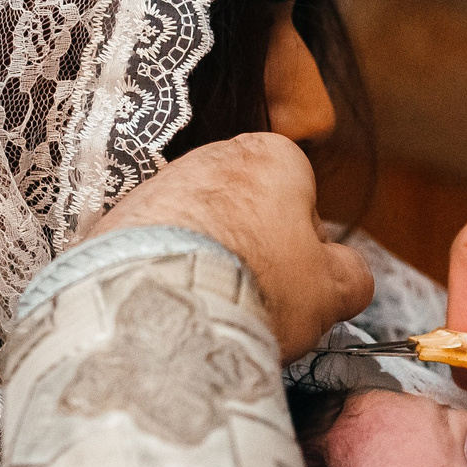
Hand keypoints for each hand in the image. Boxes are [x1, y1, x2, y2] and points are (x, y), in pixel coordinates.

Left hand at [89, 133, 373, 358]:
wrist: (159, 303)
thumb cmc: (257, 285)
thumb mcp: (333, 289)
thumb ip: (351, 275)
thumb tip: (347, 275)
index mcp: (272, 156)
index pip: (302, 197)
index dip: (305, 248)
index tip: (296, 285)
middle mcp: (210, 156)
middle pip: (246, 211)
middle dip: (252, 254)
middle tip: (255, 302)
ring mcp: (157, 186)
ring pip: (196, 232)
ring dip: (206, 267)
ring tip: (208, 311)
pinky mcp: (116, 220)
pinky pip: (152, 252)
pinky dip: (163, 278)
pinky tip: (170, 309)